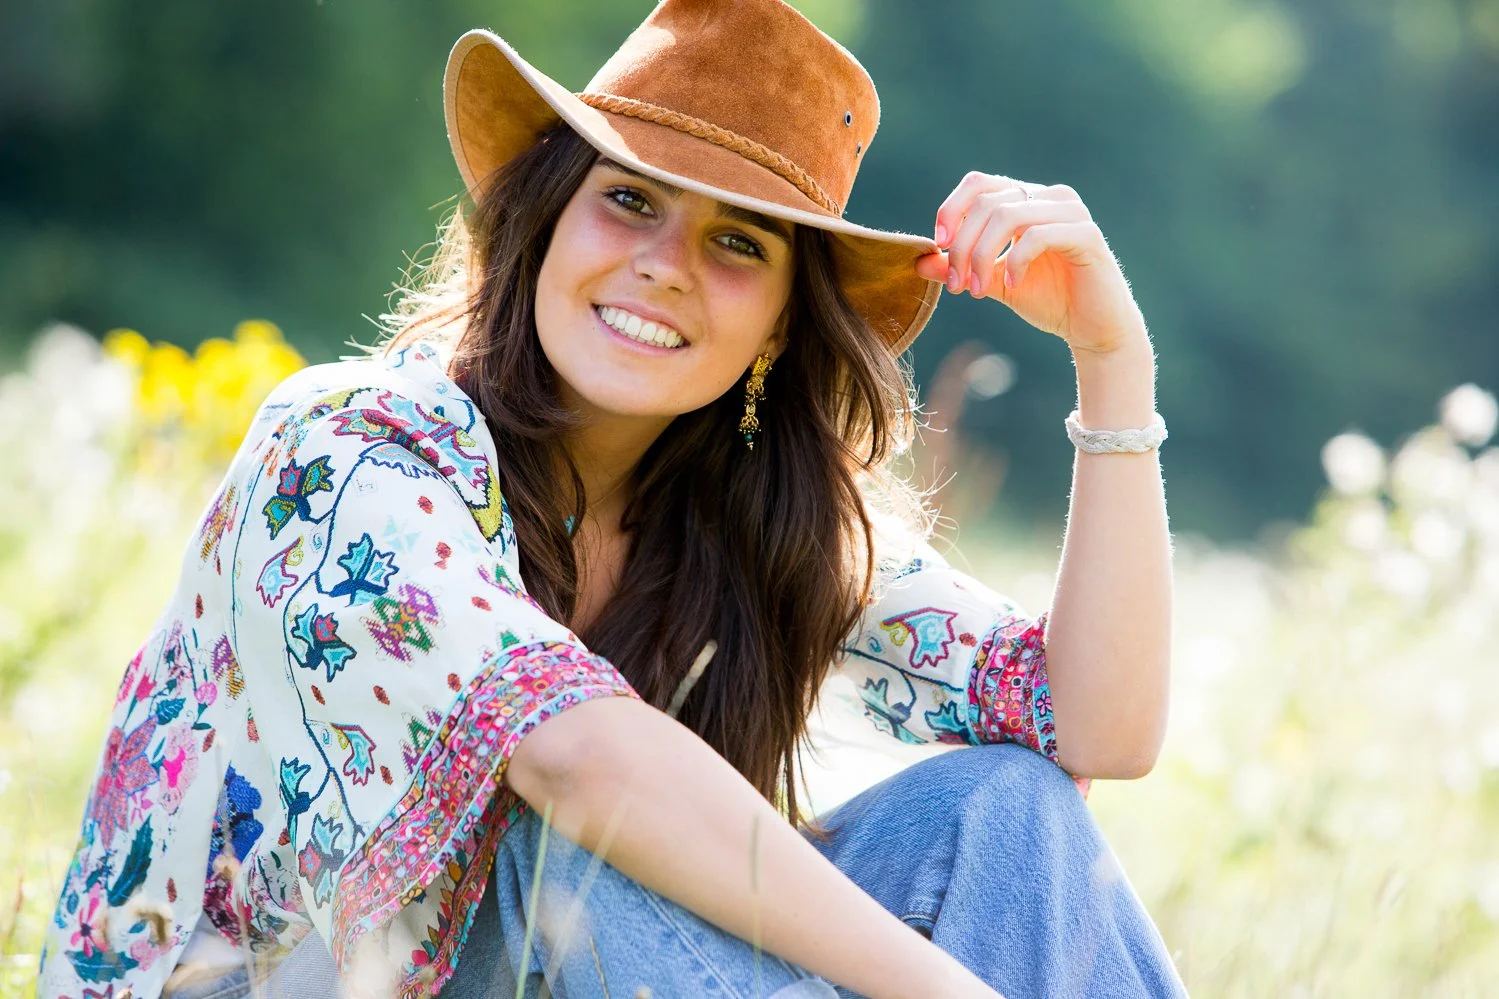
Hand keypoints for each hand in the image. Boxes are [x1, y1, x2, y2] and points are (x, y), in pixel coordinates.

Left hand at [914, 171, 1148, 355]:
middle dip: (962, 245)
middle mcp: (1049, 197)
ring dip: (982, 256)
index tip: (938, 246)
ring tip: (977, 290)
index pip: (979, 184)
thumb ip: (960, 268)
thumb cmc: (1049, 300)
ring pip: (1008, 215)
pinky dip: (1015, 261)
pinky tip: (1013, 284)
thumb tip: (918, 261)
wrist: (1094, 329)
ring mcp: (1070, 212)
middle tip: (956, 284)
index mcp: (1027, 199)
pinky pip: (1037, 235)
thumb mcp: (993, 283)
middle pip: (987, 202)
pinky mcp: (1086, 235)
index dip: (951, 209)